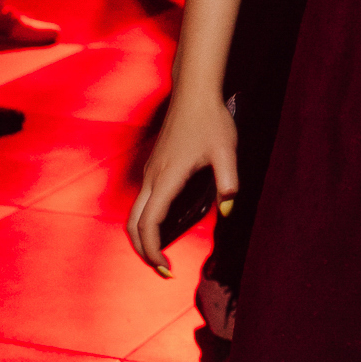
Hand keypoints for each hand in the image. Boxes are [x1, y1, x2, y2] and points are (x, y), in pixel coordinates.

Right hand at [126, 95, 238, 277]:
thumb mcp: (226, 151)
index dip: (153, 253)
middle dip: (143, 252)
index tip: (167, 270)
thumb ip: (228, 183)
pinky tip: (166, 226)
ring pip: (134, 213)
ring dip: (142, 237)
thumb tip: (227, 211)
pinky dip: (146, 222)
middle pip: (132, 225)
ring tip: (162, 254)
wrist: (194, 91)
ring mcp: (149, 172)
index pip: (149, 225)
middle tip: (163, 270)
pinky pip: (142, 202)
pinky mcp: (153, 167)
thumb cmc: (211, 120)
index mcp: (167, 178)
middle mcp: (151, 178)